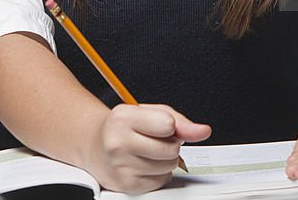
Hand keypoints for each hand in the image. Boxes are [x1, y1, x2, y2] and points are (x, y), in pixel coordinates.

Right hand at [85, 103, 210, 192]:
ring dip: (166, 160)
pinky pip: (162, 181)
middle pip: (171, 149)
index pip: (167, 124)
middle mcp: (118, 143)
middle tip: (155, 140)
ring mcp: (121, 166)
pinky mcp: (127, 185)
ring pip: (169, 166)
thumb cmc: (124, 127)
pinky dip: (159, 173)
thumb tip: (202, 131)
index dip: (171, 126)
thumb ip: (179, 121)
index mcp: (123, 118)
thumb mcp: (148, 112)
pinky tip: (144, 164)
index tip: (161, 125)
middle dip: (171, 144)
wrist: (95, 146)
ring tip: (149, 152)